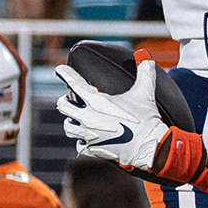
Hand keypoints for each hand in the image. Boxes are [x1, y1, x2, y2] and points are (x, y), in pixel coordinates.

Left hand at [56, 55, 174, 173]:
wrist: (148, 147)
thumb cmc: (146, 119)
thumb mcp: (145, 93)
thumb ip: (145, 73)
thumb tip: (146, 58)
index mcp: (97, 101)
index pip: (74, 84)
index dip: (66, 74)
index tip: (60, 69)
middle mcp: (88, 118)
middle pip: (63, 106)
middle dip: (65, 101)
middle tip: (70, 99)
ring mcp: (89, 134)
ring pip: (68, 127)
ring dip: (71, 121)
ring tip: (76, 119)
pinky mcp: (93, 149)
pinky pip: (79, 145)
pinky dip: (82, 141)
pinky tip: (87, 137)